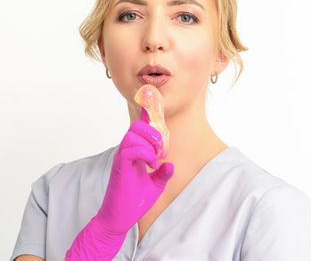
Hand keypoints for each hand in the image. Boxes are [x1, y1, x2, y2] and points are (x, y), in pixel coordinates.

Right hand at [65, 107, 173, 259]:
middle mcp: (126, 152)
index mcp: (134, 153)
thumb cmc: (134, 201)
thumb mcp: (155, 186)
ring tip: (156, 159)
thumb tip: (172, 165)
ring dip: (149, 143)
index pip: (140, 130)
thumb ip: (163, 174)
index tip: (155, 112)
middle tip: (162, 150)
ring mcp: (121, 158)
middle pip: (136, 126)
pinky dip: (144, 153)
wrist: (119, 218)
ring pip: (132, 134)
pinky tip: (151, 165)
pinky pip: (129, 149)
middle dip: (153, 132)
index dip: (148, 118)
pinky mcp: (119, 167)